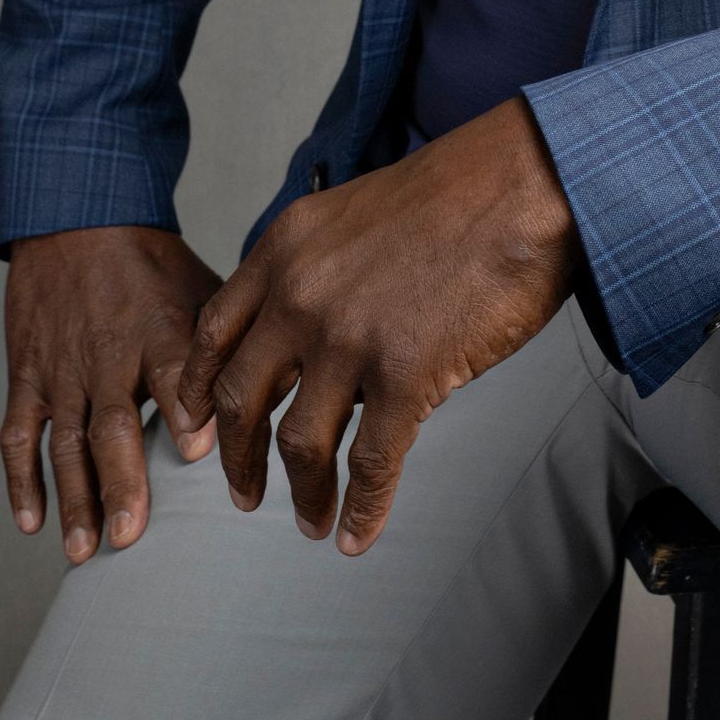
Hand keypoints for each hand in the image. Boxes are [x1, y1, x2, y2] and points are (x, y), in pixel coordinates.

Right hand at [0, 223, 222, 561]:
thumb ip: (235, 339)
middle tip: (131, 535)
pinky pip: (19, 433)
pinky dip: (20, 480)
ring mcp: (62, 368)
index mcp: (158, 328)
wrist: (75, 218)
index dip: (185, 410)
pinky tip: (31, 523)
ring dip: (73, 498)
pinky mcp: (27, 374)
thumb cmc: (152, 262)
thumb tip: (286, 382)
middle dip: (121, 480)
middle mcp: (107, 354)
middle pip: (112, 423)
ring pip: (64, 442)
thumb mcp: (202, 285)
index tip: (201, 453)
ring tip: (85, 551)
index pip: (173, 371)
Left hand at [176, 96, 579, 555]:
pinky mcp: (405, 375)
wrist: (521, 182)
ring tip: (310, 524)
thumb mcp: (351, 216)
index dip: (198, 389)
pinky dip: (361, 512)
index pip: (213, 332)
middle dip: (237, 458)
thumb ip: (315, 269)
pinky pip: (370, 465)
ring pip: (300, 444)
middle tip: (243, 493)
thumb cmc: (457, 195)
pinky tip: (357, 536)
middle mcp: (300, 295)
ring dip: (302, 496)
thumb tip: (307, 339)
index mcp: (284, 249)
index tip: (198, 427)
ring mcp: (349, 339)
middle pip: (239, 398)